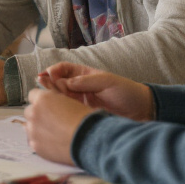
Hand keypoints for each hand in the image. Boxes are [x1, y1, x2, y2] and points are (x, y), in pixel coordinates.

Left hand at [23, 89, 91, 164]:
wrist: (89, 140)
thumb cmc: (85, 120)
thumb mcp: (71, 101)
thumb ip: (56, 101)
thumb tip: (54, 104)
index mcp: (43, 99)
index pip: (33, 95)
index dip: (41, 101)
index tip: (47, 106)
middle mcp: (34, 113)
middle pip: (29, 111)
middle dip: (38, 115)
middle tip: (51, 121)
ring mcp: (33, 130)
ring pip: (29, 126)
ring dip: (38, 128)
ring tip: (53, 133)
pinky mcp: (35, 145)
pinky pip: (33, 141)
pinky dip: (40, 141)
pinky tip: (53, 143)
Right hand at [35, 62, 154, 120]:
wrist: (142, 111)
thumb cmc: (127, 92)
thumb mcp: (107, 82)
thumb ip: (86, 81)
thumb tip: (65, 83)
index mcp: (85, 74)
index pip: (63, 69)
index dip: (54, 70)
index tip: (49, 75)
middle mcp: (80, 87)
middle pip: (58, 83)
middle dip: (48, 83)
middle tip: (43, 85)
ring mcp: (80, 101)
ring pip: (60, 97)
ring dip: (52, 95)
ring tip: (46, 96)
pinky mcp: (83, 114)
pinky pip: (67, 110)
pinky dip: (59, 109)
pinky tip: (54, 109)